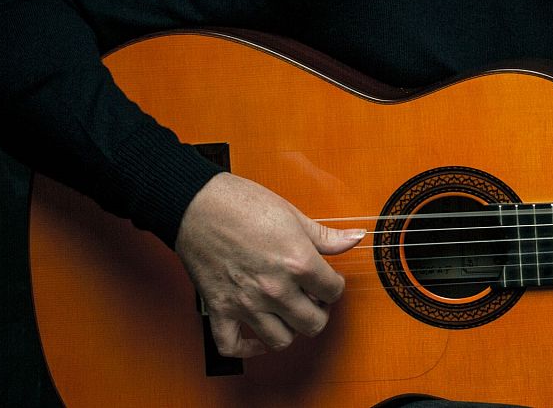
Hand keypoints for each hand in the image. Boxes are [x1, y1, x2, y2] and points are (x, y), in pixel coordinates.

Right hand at [175, 172, 365, 357]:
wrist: (197, 205)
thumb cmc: (243, 205)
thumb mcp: (293, 215)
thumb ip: (326, 236)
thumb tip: (356, 239)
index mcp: (297, 262)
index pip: (334, 291)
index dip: (335, 286)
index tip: (328, 281)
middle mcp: (274, 288)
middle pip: (313, 323)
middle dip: (320, 312)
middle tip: (314, 299)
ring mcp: (246, 303)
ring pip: (281, 340)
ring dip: (291, 329)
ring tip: (290, 313)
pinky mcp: (219, 309)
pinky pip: (233, 346)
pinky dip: (247, 348)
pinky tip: (257, 337)